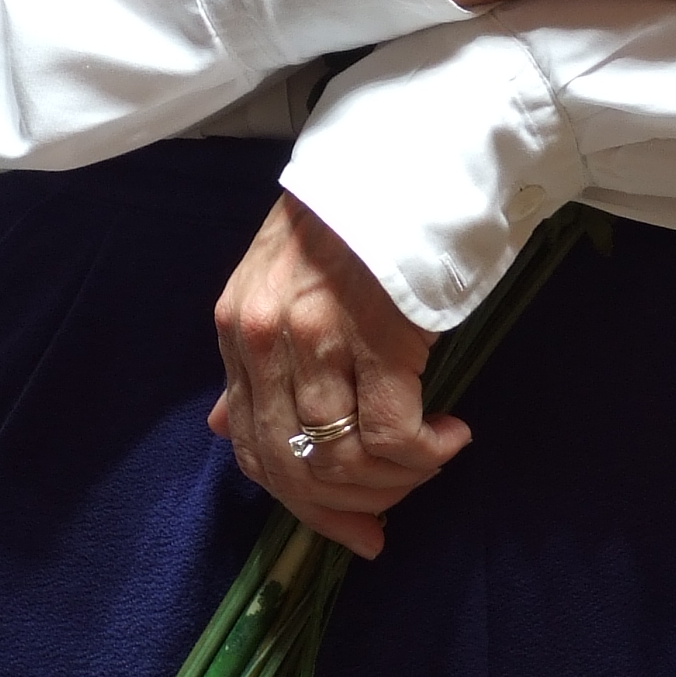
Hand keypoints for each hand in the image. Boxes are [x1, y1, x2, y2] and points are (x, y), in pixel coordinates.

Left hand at [210, 192, 467, 555]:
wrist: (408, 151)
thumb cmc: (352, 212)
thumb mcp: (279, 276)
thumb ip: (253, 357)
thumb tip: (224, 428)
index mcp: (236, 326)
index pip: (251, 447)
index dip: (300, 501)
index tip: (349, 525)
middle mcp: (265, 339)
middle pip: (293, 467)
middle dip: (344, 510)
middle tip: (387, 521)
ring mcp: (318, 339)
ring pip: (343, 461)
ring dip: (394, 481)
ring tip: (430, 459)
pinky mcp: (376, 338)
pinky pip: (394, 437)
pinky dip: (426, 454)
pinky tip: (452, 435)